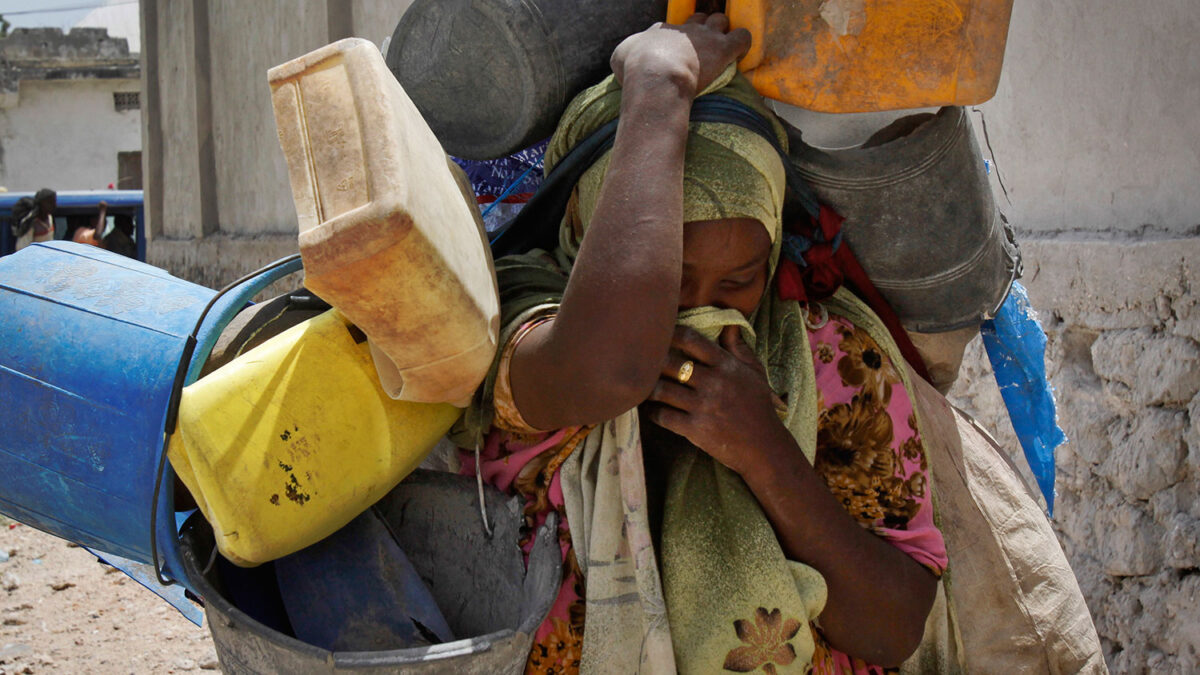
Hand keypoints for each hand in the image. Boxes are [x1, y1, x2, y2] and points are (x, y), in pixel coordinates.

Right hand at [610, 13, 750, 95]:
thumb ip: (626, 53)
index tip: (672, 53)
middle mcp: (684, 29)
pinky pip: (742, 37)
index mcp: (660, 31)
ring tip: (720, 47)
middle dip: (701, 29)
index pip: (670, 28)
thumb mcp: (619, 58)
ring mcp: (705, 37)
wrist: (656, 77)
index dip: (673, 40)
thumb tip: (626, 60)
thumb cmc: (636, 70)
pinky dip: (743, 43)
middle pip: (698, 19)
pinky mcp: (723, 48)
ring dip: (721, 31)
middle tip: (699, 48)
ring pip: (720, 20)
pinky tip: (739, 52)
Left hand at [641, 325, 790, 474]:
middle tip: (642, 363)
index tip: (660, 336)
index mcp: (726, 366)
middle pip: (669, 363)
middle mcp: (713, 382)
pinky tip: (652, 410)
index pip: (690, 339)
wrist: (764, 447)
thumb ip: (738, 347)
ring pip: (661, 390)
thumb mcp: (755, 373)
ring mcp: (703, 406)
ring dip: (648, 389)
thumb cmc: (759, 407)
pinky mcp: (695, 429)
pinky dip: (652, 413)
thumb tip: (728, 323)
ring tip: (644, 387)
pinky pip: (662, 416)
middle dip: (653, 362)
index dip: (670, 334)